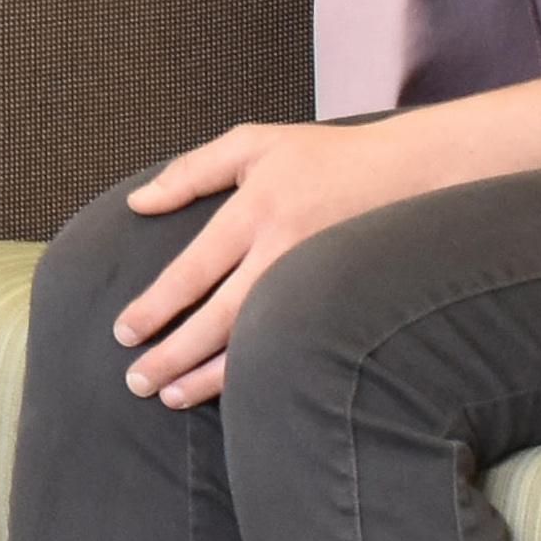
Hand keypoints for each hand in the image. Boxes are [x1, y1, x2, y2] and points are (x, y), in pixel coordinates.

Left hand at [109, 117, 437, 410]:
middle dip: (175, 354)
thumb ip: (191, 171)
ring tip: (171, 396)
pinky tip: (229, 390)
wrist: (417, 173)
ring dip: (210, 376)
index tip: (124, 332)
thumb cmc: (325, 156)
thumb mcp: (253, 144)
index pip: (194, 270)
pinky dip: (257, 372)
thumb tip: (138, 202)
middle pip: (220, 317)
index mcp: (257, 210)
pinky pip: (292, 345)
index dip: (157, 306)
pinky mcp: (340, 302)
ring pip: (257, 341)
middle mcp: (285, 250)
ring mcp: (316, 282)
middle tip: (137, 381)